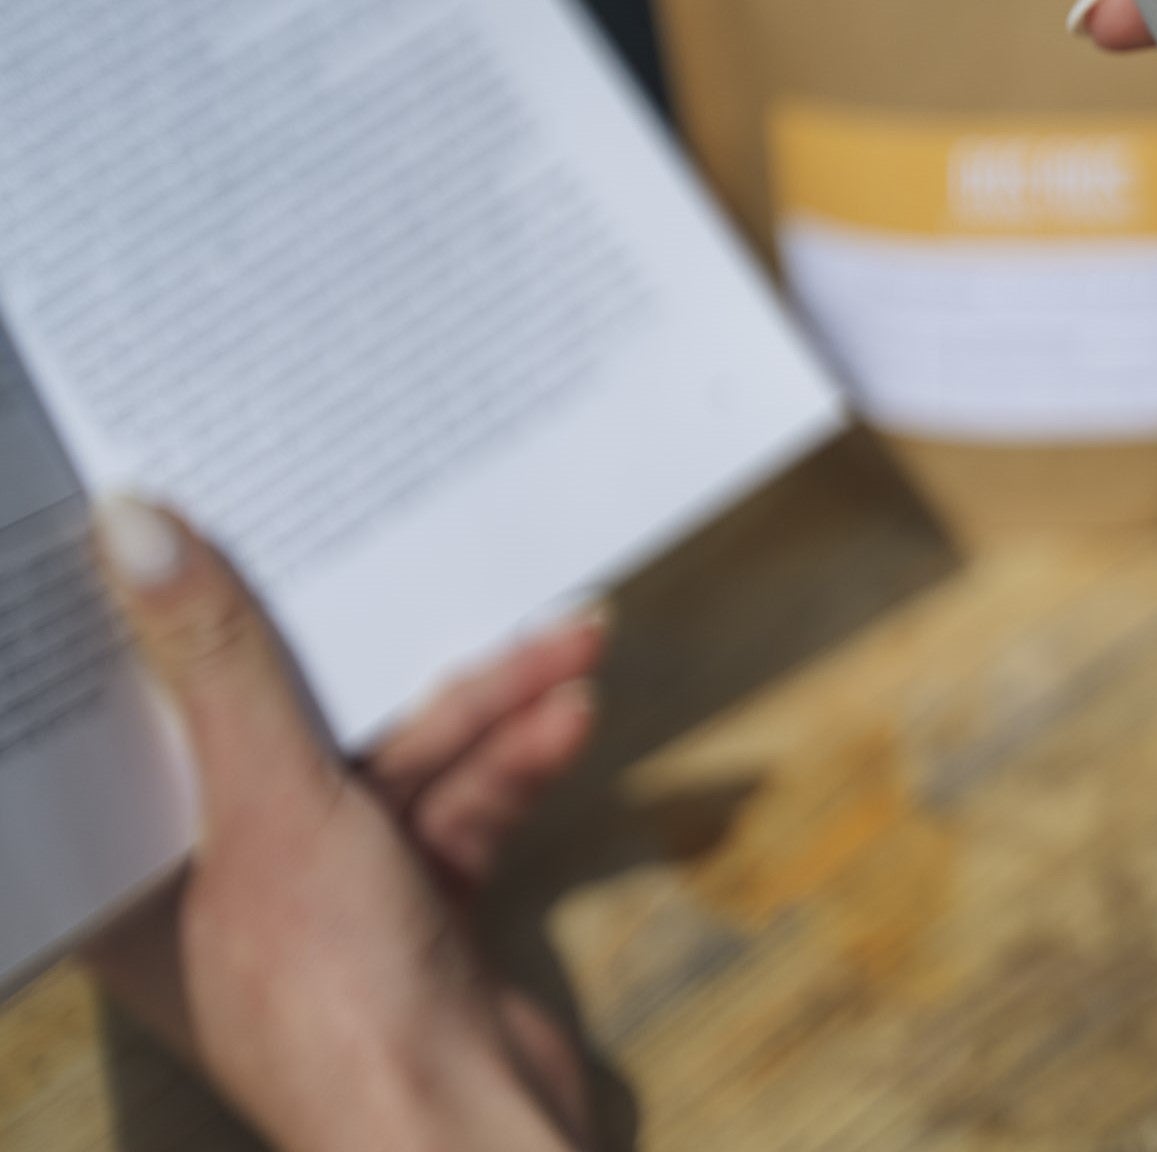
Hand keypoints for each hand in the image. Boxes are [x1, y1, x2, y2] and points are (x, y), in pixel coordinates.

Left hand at [85, 498, 601, 1151]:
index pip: (140, 716)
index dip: (170, 616)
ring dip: (495, 701)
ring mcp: (328, 891)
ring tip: (576, 644)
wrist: (470, 1128)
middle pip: (297, 718)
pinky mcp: (417, 900)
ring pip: (405, 755)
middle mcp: (224, 877)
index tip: (209, 515)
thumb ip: (219, 662)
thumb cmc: (334, 994)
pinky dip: (517, 760)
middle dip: (398, 653)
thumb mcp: (274, 801)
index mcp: (146, 873)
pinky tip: (573, 721)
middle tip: (445, 563)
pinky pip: (463, 799)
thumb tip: (130, 526)